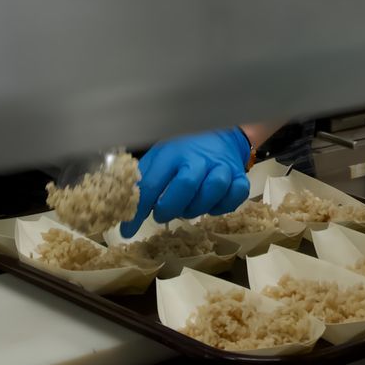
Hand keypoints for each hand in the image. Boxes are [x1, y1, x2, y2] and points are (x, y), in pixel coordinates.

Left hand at [123, 128, 250, 235]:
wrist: (221, 135)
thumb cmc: (184, 150)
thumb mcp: (160, 157)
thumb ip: (145, 179)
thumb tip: (125, 204)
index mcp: (173, 153)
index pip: (152, 183)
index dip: (138, 210)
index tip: (127, 229)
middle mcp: (199, 158)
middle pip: (186, 184)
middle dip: (170, 207)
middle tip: (162, 215)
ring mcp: (222, 167)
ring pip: (213, 190)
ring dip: (197, 208)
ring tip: (188, 208)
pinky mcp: (239, 177)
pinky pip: (235, 196)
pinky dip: (222, 206)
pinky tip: (211, 204)